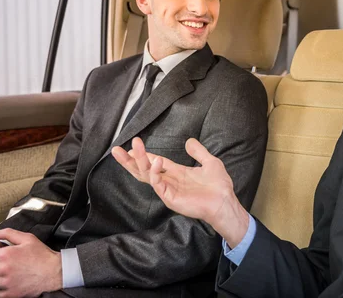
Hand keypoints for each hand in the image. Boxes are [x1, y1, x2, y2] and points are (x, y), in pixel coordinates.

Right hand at [112, 137, 249, 246]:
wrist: (225, 201)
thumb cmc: (219, 186)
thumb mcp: (209, 162)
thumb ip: (198, 151)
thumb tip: (189, 141)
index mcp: (176, 173)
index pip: (154, 162)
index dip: (143, 154)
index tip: (132, 145)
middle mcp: (169, 181)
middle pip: (143, 170)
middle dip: (130, 160)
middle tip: (117, 149)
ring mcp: (168, 190)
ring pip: (146, 175)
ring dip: (138, 162)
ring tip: (133, 149)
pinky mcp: (170, 198)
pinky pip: (158, 185)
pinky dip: (155, 173)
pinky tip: (156, 160)